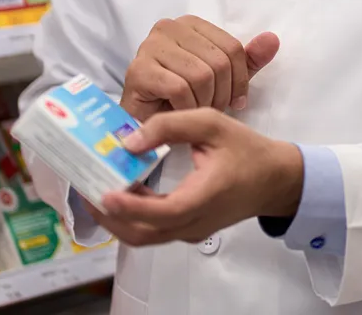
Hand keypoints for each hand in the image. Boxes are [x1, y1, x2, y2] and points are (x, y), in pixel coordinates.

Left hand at [96, 109, 303, 246]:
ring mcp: (191, 231)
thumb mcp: (213, 124)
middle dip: (110, 217)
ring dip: (117, 219)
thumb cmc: (247, 150)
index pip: (164, 212)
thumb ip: (171, 125)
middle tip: (85, 190)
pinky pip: (154, 231)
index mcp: (206, 196)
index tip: (105, 194)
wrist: (275, 179)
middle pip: (143, 234)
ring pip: (144, 237)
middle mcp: (195, 222)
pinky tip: (122, 192)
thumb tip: (130, 141)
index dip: (132, 207)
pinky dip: (132, 217)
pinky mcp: (188, 230)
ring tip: (96, 190)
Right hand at [121, 17, 279, 120]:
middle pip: (218, 62)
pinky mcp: (139, 69)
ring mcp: (150, 46)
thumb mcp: (223, 77)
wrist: (144, 121)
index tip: (235, 101)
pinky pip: (179, 89)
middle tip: (211, 109)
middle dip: (221, 94)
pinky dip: (186, 107)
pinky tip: (180, 113)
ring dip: (203, 103)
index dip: (240, 80)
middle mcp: (169, 27)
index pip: (233, 48)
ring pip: (200, 76)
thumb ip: (248, 59)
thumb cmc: (182, 97)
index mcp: (191, 24)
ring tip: (195, 111)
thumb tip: (273, 39)